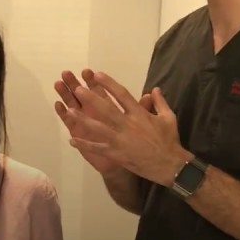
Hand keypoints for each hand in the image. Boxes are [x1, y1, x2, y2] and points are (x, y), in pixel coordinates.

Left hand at [57, 70, 191, 186]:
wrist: (169, 165)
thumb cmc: (169, 140)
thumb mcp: (168, 118)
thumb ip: (160, 102)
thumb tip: (155, 89)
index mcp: (139, 114)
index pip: (122, 94)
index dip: (109, 84)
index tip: (97, 74)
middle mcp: (128, 125)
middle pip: (106, 109)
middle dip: (91, 98)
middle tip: (77, 88)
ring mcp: (120, 140)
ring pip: (98, 128)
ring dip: (83, 119)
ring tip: (70, 111)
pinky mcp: (117, 154)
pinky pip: (98, 148)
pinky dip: (85, 145)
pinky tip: (73, 140)